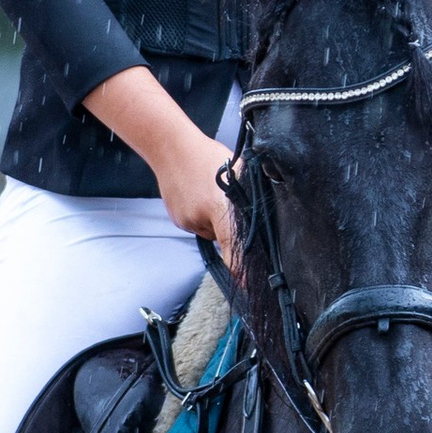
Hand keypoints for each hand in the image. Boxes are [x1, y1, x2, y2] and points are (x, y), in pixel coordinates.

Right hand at [82, 67, 243, 267]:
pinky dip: (201, 216)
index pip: (233, 246)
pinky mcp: (177, 219)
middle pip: (223, 237)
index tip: (247, 284)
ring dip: (213, 220)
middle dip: (228, 227)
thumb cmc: (206, 155)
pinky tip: (198, 196)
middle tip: (225, 202)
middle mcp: (201, 217)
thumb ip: (247, 195)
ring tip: (209, 194)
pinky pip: (197, 224)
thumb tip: (262, 213)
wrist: (170, 148)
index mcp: (219, 206)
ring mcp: (186, 220)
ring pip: (209, 231)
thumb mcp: (236, 171)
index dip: (241, 267)